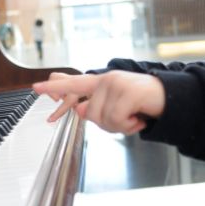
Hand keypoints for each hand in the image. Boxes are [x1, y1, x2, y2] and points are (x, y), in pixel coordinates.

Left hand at [33, 71, 164, 134]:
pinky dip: (129, 126)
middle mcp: (106, 80)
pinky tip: (138, 118)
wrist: (169, 98)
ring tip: (133, 117)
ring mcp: (117, 83)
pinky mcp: (129, 91)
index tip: (35, 88)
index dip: (53, 87)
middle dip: (107, 124)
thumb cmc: (140, 104)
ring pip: (103, 119)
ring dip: (120, 125)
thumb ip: (96, 110)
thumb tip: (81, 110)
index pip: (73, 84)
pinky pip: (117, 119)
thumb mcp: (116, 108)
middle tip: (125, 119)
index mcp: (100, 84)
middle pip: (89, 114)